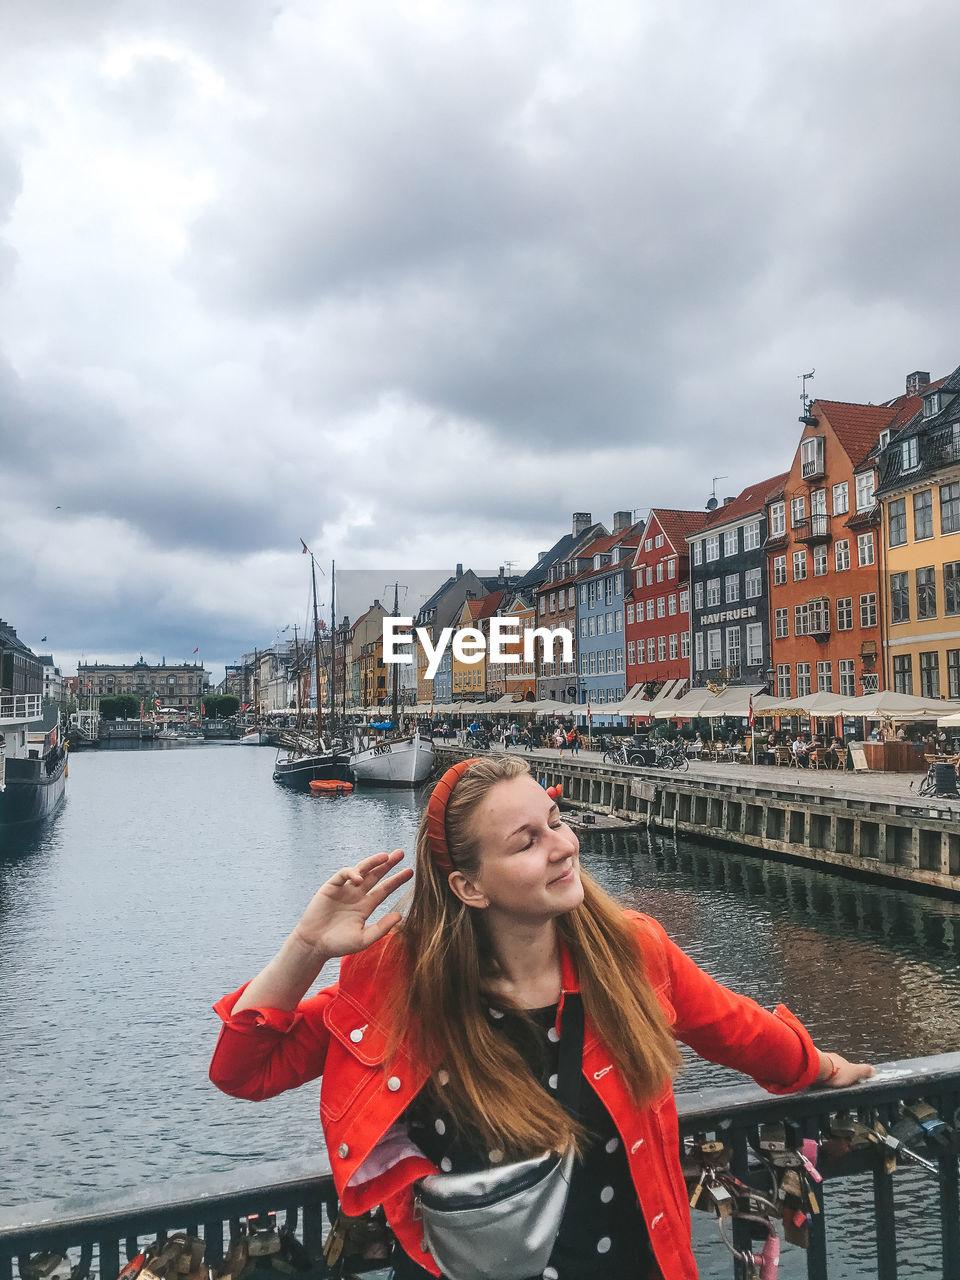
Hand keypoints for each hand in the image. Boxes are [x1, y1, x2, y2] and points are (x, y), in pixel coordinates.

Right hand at [292, 850, 412, 960]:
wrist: (313, 945)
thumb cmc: (338, 945)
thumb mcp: (363, 939)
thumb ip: (381, 928)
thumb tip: (400, 915)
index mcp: (366, 906)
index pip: (385, 889)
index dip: (397, 880)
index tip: (410, 872)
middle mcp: (356, 895)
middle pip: (375, 875)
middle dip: (388, 864)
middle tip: (401, 853)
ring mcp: (344, 890)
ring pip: (361, 870)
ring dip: (373, 862)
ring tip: (385, 856)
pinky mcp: (330, 887)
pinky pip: (343, 875)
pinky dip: (351, 873)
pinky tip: (358, 878)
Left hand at [815, 1051, 875, 1087]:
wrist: (817, 1070)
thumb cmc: (835, 1072)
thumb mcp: (855, 1072)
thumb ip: (864, 1071)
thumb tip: (874, 1070)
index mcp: (840, 1060)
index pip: (845, 1068)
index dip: (848, 1075)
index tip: (848, 1082)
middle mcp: (829, 1060)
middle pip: (834, 1069)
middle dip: (836, 1077)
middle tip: (837, 1087)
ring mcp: (819, 1064)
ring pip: (824, 1072)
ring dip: (826, 1078)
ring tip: (828, 1087)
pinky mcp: (811, 1070)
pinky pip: (816, 1075)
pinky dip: (818, 1080)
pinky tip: (819, 1085)